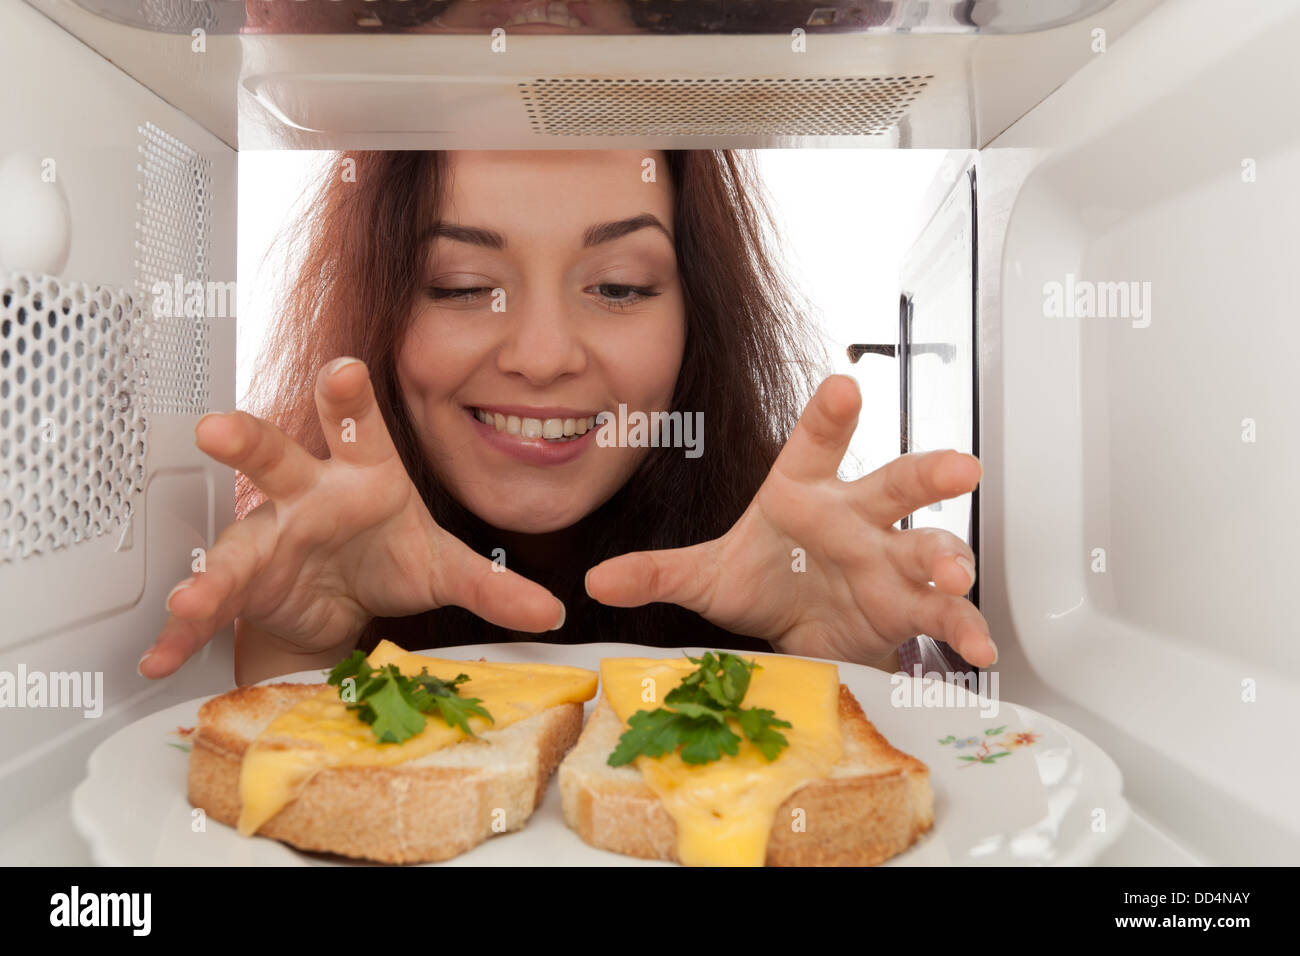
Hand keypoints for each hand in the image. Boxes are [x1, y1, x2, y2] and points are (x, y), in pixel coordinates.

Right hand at [140, 357, 565, 678]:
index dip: (350, 395)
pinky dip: (189, 631)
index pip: (360, 425)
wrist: (344, 593)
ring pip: (234, 538)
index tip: (345, 369)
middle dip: (250, 442)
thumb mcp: (443, 567)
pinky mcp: (245, 581)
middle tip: (219, 430)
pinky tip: (165, 653)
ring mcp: (269, 534)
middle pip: (277, 457)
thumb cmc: (389, 553)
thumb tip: (550, 612)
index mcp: (364, 471)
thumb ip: (493, 585)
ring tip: (193, 597)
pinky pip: (214, 604)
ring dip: (210, 567)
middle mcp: (308, 492)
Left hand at [585, 375, 993, 667]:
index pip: (815, 444)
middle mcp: (854, 517)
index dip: (828, 416)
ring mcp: (888, 560)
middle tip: (956, 467)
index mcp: (803, 492)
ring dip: (947, 555)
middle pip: (895, 486)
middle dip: (926, 474)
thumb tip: (598, 580)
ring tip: (954, 570)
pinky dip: (961, 627)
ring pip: (929, 545)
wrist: (799, 627)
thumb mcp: (707, 577)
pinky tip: (975, 645)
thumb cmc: (764, 578)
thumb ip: (657, 573)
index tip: (842, 387)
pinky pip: (941, 612)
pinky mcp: (908, 606)